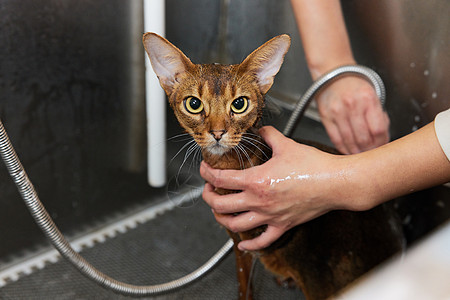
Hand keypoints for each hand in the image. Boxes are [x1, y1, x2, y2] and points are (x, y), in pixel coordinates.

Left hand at [200, 126, 354, 250]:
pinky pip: (263, 241)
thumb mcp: (286, 144)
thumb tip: (260, 130)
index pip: (220, 179)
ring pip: (235, 224)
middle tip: (208, 190)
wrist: (336, 183)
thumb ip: (268, 135)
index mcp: (256, 180)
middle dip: (208, 197)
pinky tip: (243, 242)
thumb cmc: (314, 165)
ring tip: (219, 211)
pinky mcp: (283, 226)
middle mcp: (259, 201)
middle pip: (221, 205)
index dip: (206, 173)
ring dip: (221, 219)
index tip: (204, 169)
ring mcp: (270, 216)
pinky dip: (250, 244)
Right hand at [316, 76, 389, 153]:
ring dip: (356, 151)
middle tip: (372, 152)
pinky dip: (343, 148)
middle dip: (370, 149)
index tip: (382, 145)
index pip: (378, 129)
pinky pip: (336, 139)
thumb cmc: (353, 84)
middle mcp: (352, 105)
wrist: (332, 73)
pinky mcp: (326, 117)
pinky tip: (348, 149)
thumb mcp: (372, 94)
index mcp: (368, 98)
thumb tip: (382, 137)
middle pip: (364, 138)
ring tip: (361, 152)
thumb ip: (377, 115)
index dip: (382, 142)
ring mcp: (337, 112)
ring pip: (350, 141)